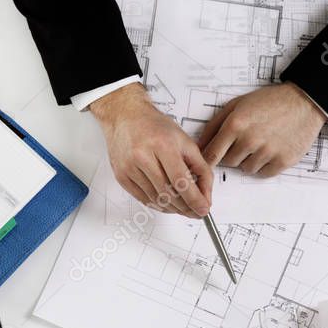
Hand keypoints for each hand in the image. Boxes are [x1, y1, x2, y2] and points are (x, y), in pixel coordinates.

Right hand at [90, 83, 211, 217]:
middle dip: (186, 208)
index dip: (194, 199)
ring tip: (183, 207)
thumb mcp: (184, 141)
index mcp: (162, 145)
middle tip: (195, 211)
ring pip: (155, 199)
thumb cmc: (154, 126)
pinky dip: (158, 205)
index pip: (181, 181)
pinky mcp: (121, 176)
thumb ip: (200, 167)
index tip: (203, 209)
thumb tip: (206, 194)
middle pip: (168, 194)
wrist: (125, 116)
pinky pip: (143, 199)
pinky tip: (167, 203)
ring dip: (173, 208)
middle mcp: (143, 156)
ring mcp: (130, 168)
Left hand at [200, 83, 326, 176]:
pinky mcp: (282, 161)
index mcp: (235, 125)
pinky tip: (270, 150)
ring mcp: (267, 152)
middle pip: (228, 163)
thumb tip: (200, 145)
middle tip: (244, 142)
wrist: (304, 102)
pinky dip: (264, 165)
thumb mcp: (237, 104)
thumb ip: (215, 125)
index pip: (212, 154)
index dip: (209, 159)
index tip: (208, 162)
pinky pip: (263, 174)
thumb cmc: (270, 101)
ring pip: (246, 169)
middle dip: (232, 154)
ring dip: (249, 160)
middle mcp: (250, 140)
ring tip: (260, 143)